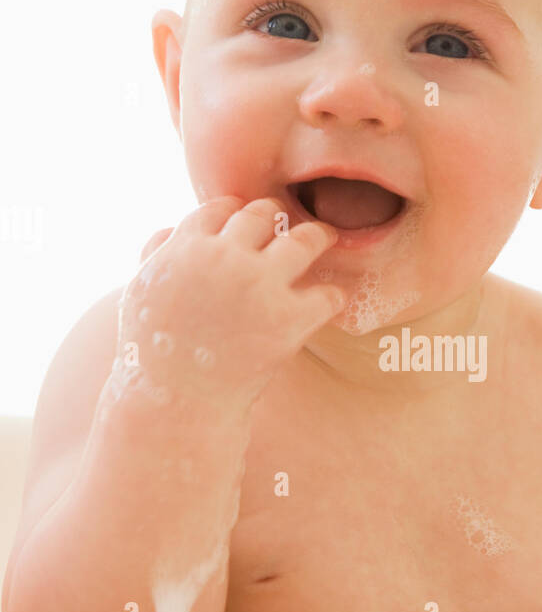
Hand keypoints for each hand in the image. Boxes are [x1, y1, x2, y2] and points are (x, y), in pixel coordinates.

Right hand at [116, 196, 344, 407]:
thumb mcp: (139, 294)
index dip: (235, 215)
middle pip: (265, 215)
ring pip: (306, 241)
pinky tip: (329, 302)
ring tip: (325, 240)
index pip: (222, 208)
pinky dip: (332, 297)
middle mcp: (225, 257)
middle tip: (290, 230)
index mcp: (187, 246)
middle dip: (276, 221)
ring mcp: (259, 286)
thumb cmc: (153, 353)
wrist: (175, 404)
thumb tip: (169, 231)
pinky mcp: (288, 320)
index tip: (246, 228)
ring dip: (318, 238)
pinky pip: (328, 295)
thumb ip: (154, 255)